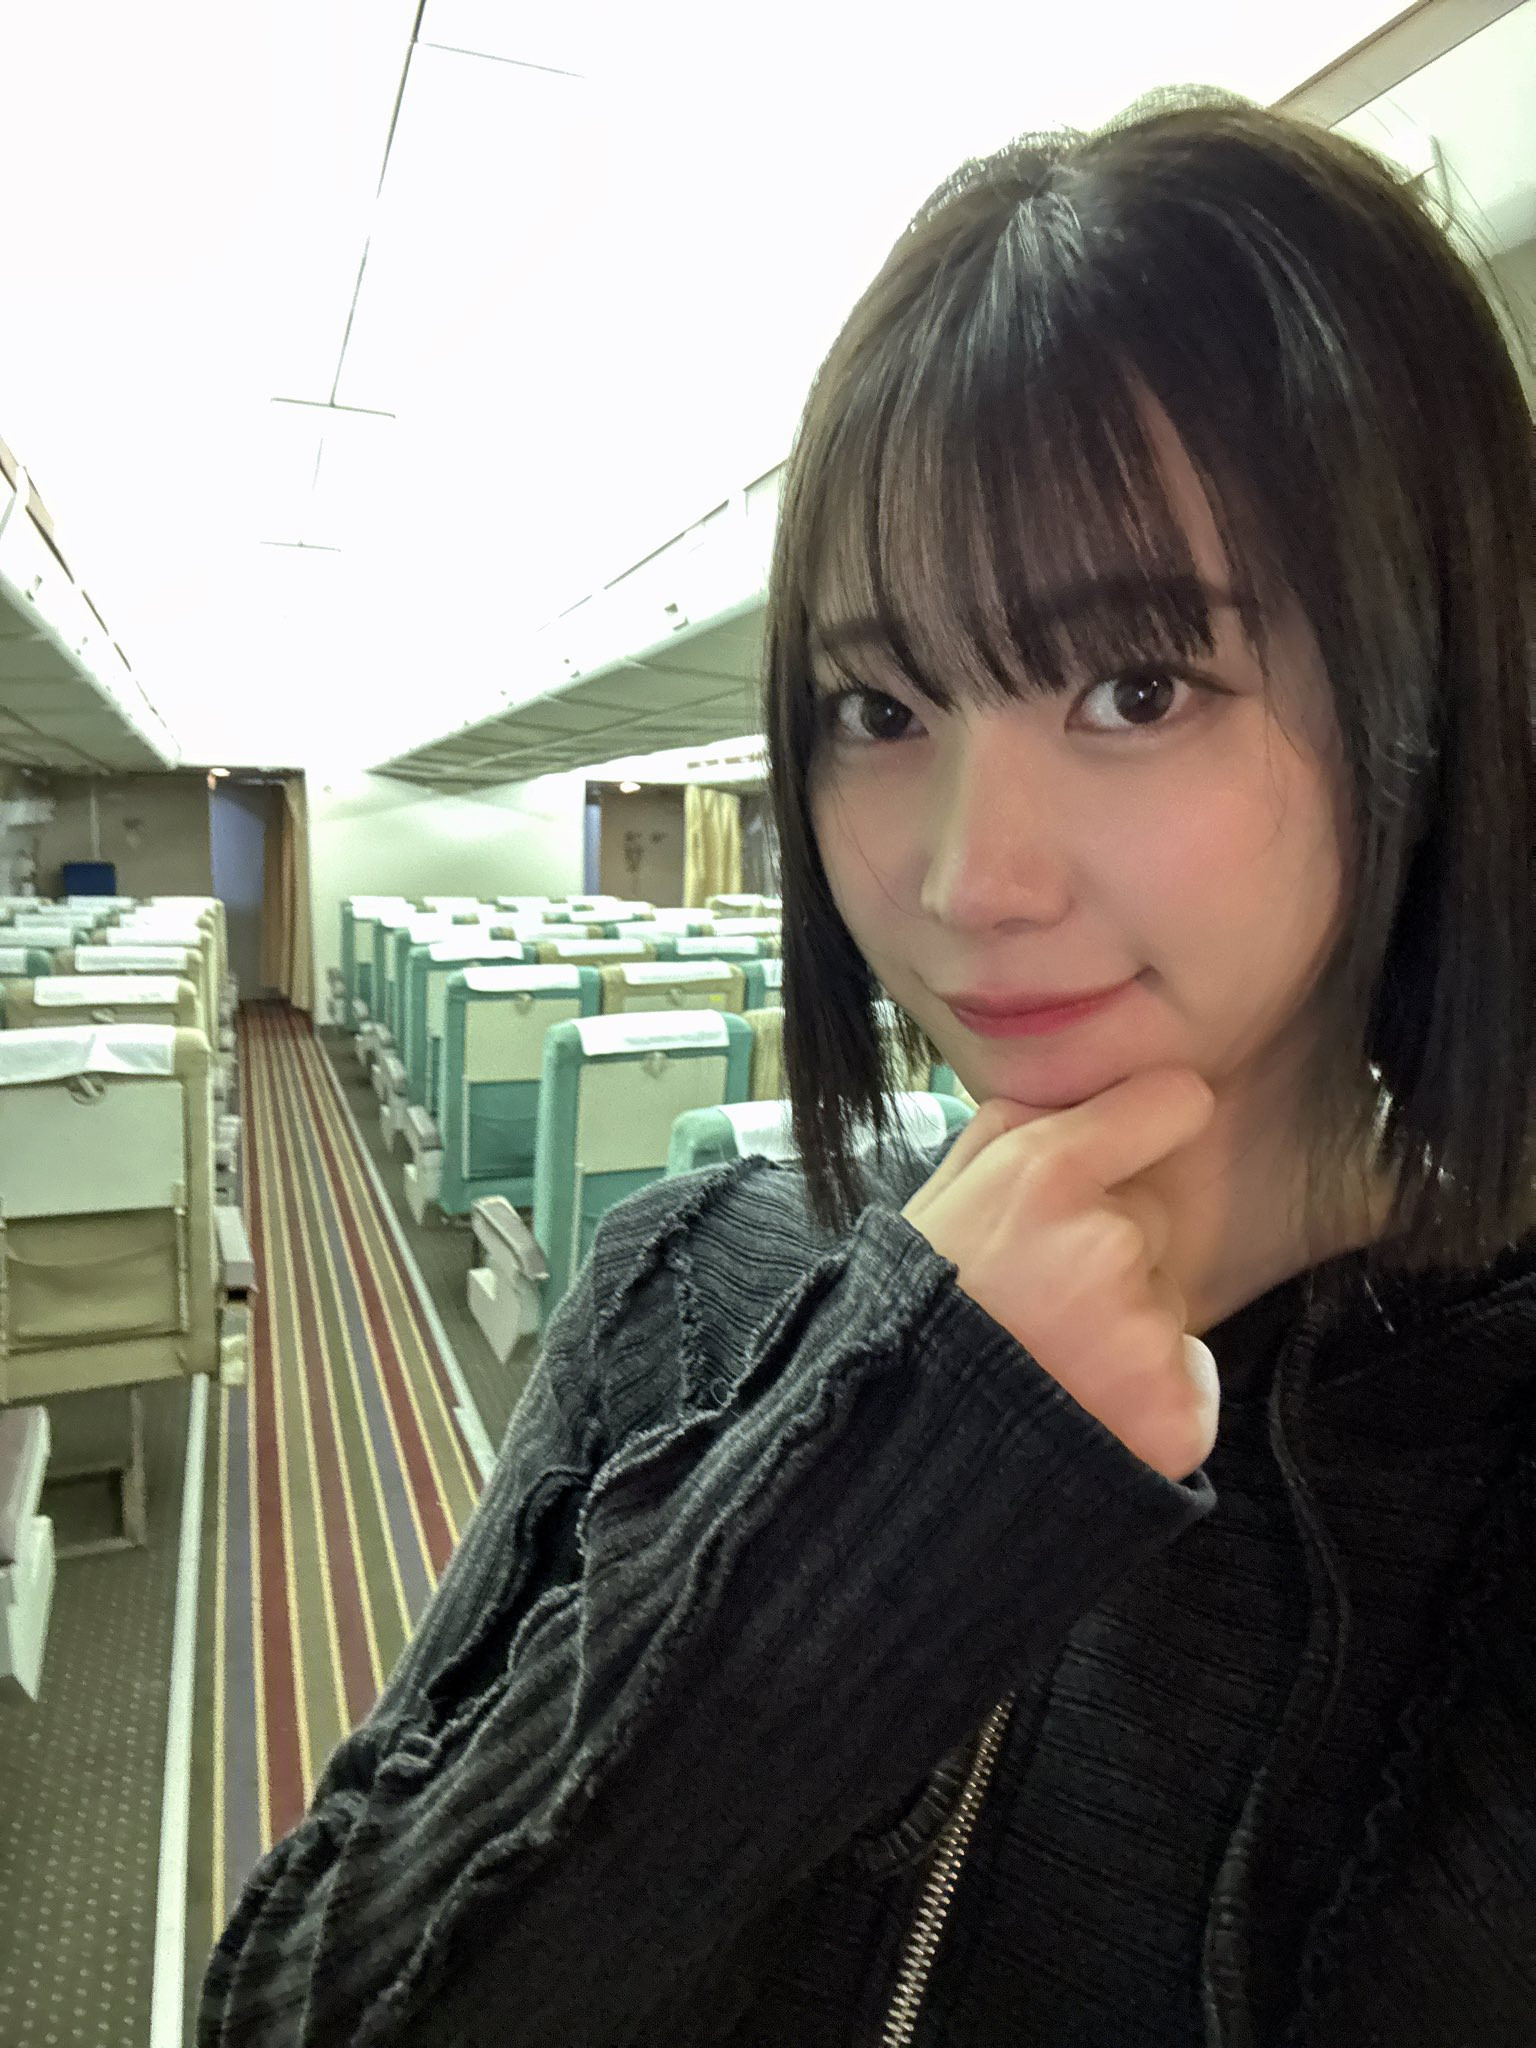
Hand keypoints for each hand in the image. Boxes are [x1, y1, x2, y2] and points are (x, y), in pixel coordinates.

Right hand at [903, 1068, 1220, 1480]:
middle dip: (1112, 1250)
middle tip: (1040, 1304)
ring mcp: (1144, 1331)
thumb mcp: (934, 1199)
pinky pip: (1189, 1377)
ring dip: (1122, 1330)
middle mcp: (1106, 1241)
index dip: (1149, 1126)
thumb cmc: (910, 1319)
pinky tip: (1086, 1415)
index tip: (1131, 1152)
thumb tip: (1077, 1103)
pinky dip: (1150, 1397)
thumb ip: (1006, 1134)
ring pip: (1163, 1304)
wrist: (893, 1462)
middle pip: (1156, 1218)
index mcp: (1043, 1175)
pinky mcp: (1175, 1413)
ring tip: (1049, 1368)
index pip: (1173, 1104)